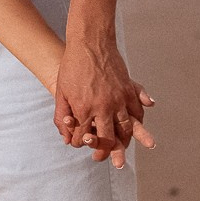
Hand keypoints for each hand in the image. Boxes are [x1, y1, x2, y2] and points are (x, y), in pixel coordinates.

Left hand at [54, 36, 155, 167]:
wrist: (89, 42)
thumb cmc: (71, 67)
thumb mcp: (61, 92)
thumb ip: (62, 116)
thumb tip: (65, 137)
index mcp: (84, 109)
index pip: (83, 137)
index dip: (80, 143)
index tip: (81, 143)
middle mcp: (103, 107)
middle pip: (108, 138)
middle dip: (106, 151)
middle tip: (106, 158)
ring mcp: (118, 98)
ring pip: (127, 128)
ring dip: (126, 141)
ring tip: (125, 147)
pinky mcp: (128, 89)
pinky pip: (137, 111)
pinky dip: (138, 121)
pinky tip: (137, 126)